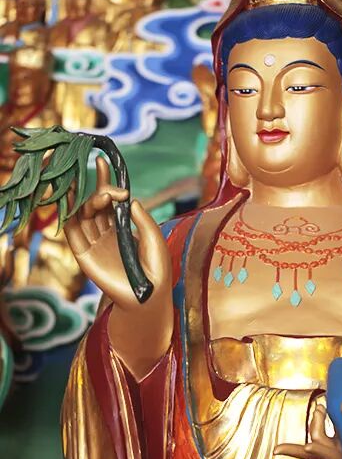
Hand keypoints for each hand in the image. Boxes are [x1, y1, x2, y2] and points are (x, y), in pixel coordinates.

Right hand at [64, 156, 170, 310]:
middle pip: (94, 205)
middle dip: (99, 189)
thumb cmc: (156, 269)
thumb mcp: (154, 238)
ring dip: (87, 200)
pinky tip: (71, 201)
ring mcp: (93, 243)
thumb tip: (129, 198)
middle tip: (113, 189)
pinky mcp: (84, 255)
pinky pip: (72, 232)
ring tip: (100, 193)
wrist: (149, 296)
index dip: (104, 181)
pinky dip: (68, 215)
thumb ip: (141, 218)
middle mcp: (104, 234)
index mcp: (120, 228)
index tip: (103, 161)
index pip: (108, 200)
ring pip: (82, 215)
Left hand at [273, 369, 341, 458]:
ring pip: (326, 446)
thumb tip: (341, 408)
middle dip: (311, 446)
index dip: (326, 452)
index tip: (312, 443)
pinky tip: (318, 410)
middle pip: (330, 456)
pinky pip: (329, 435)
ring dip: (315, 430)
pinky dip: (318, 427)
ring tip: (320, 407)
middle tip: (300, 430)